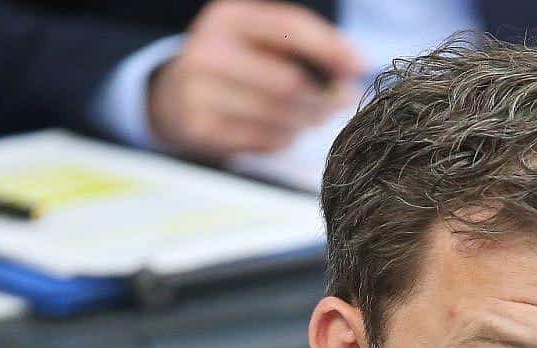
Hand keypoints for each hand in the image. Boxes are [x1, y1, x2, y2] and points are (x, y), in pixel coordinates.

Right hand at [149, 0, 362, 156]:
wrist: (176, 94)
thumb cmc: (239, 63)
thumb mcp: (263, 39)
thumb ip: (309, 45)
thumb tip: (356, 67)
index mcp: (228, 17)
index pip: (288, 28)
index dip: (330, 48)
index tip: (360, 66)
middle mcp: (207, 50)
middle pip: (289, 82)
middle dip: (324, 97)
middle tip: (339, 101)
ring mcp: (199, 92)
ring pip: (281, 116)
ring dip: (308, 120)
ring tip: (311, 115)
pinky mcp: (201, 129)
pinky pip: (266, 141)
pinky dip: (285, 138)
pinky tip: (281, 128)